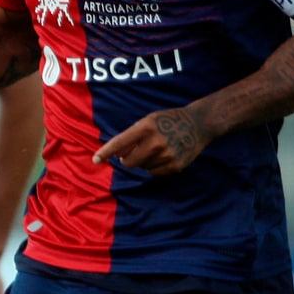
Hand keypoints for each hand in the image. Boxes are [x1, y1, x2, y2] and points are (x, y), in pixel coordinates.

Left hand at [93, 106, 210, 174]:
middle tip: (135, 152)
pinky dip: (155, 167)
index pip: (120, 142)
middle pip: (129, 162)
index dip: (106, 152)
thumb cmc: (168, 121)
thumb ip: (133, 136)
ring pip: (142, 168)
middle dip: (127, 160)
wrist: (198, 124)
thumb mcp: (149, 120)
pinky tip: (165, 156)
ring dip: (144, 161)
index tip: (95, 160)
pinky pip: (154, 173)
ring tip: (158, 149)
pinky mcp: (175, 166)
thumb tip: (118, 156)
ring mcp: (166, 155)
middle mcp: (156, 142)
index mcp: (146, 127)